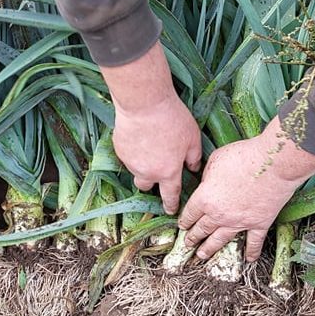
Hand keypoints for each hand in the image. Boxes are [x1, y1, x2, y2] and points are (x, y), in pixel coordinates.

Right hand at [101, 42, 201, 214]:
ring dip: (141, 165)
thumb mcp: (192, 138)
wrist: (144, 104)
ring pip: (135, 170)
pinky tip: (139, 135)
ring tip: (148, 146)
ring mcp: (131, 162)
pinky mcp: (120, 150)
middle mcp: (147, 172)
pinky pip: (127, 155)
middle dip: (151, 182)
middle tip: (156, 168)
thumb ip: (194, 157)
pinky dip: (133, 150)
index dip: (171, 204)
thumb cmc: (173, 120)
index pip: (170, 195)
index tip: (170, 211)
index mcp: (168, 172)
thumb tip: (193, 168)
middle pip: (146, 187)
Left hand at [178, 116, 314, 261]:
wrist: (273, 164)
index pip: (190, 214)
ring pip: (220, 240)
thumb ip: (207, 175)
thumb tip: (206, 183)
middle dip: (193, 237)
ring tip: (202, 255)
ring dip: (210, 248)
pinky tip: (249, 259)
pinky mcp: (259, 224)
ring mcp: (239, 222)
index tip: (182, 226)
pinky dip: (252, 251)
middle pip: (202, 229)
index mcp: (205, 198)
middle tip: (188, 244)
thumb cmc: (243, 156)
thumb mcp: (215, 160)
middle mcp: (218, 215)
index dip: (184, 221)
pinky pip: (253, 242)